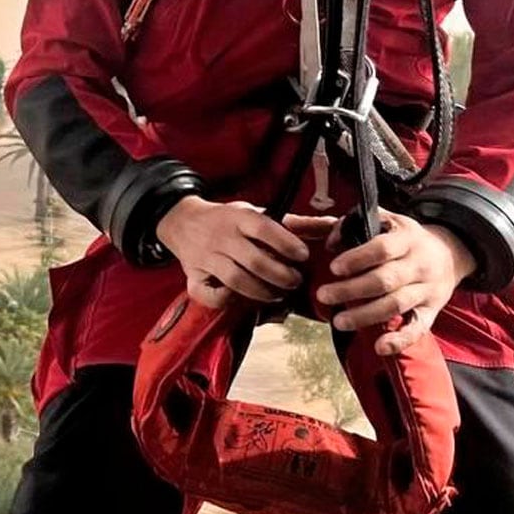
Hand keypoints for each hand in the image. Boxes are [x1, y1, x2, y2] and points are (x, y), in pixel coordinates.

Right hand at [155, 197, 336, 310]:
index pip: (264, 229)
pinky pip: (210, 295)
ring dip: (262, 291)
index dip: (286, 244)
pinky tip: (241, 299)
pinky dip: (226, 300)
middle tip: (295, 281)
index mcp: (238, 217)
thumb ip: (293, 224)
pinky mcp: (193, 276)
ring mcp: (206, 258)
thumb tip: (332, 224)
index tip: (303, 256)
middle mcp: (221, 237)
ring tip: (278, 293)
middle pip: (254, 261)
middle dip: (280, 276)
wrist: (182, 221)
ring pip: (236, 280)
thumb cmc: (227, 219)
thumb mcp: (255, 213)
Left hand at [315, 212, 477, 355]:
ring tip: (339, 321)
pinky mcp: (432, 311)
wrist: (452, 252)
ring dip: (365, 316)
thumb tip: (331, 243)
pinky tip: (379, 347)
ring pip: (396, 305)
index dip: (357, 258)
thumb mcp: (389, 220)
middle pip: (385, 280)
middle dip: (351, 290)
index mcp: (408, 239)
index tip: (334, 268)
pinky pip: (418, 329)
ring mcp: (428, 290)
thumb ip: (357, 224)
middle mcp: (420, 265)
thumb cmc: (408, 238)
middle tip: (323, 295)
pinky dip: (400, 341)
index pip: (382, 249)